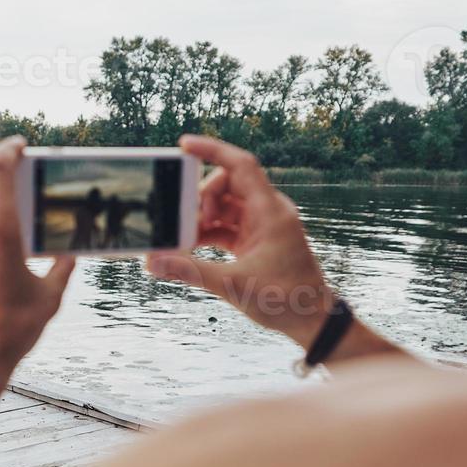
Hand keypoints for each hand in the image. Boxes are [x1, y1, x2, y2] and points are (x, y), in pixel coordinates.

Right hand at [146, 135, 334, 349]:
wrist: (312, 321)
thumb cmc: (286, 300)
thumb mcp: (233, 285)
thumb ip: (190, 271)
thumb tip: (154, 263)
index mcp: (270, 212)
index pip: (241, 165)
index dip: (212, 150)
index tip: (184, 145)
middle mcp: (268, 212)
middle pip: (226, 184)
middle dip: (199, 198)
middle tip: (181, 221)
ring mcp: (261, 225)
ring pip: (224, 206)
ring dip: (200, 218)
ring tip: (181, 240)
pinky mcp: (255, 240)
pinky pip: (226, 225)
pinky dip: (207, 232)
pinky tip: (189, 247)